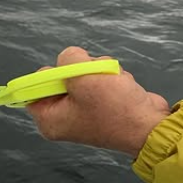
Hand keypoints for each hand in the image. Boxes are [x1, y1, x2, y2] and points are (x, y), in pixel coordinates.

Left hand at [27, 47, 170, 157]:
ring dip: (99, 71)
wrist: (150, 125)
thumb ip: (67, 59)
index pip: (32, 90)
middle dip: (79, 70)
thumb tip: (69, 58)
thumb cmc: (115, 108)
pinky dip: (110, 78)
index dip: (48, 75)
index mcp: (49, 120)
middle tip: (92, 76)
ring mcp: (83, 112)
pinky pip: (98, 81)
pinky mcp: (101, 106)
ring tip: (112, 82)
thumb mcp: (83, 75)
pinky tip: (121, 86)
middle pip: (60, 78)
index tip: (67, 71)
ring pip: (82, 75)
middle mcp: (63, 118)